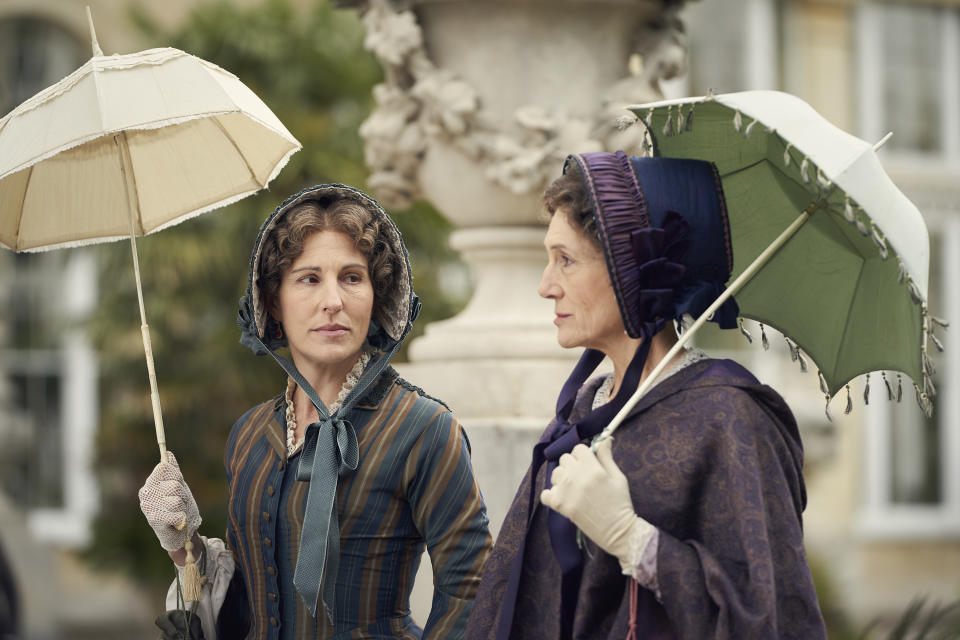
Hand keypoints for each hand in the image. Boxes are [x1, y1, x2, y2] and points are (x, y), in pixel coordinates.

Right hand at [138, 452, 201, 551]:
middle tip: (179, 502)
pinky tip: (176, 521)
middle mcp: (146, 492)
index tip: (178, 483)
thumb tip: (168, 453)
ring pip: (176, 500)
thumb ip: (173, 470)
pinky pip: (177, 514)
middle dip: (182, 494)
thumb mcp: (179, 486)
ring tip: (177, 512)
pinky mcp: (153, 520)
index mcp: (151, 481)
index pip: (164, 467)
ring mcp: (148, 506)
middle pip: (174, 484)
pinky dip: (181, 518)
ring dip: (182, 507)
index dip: (176, 476)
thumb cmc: (179, 506)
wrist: (180, 531)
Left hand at [540, 438, 653, 567]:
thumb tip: (605, 438)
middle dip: (574, 465)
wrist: (618, 531)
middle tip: (584, 478)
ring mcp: (566, 491)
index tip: (590, 463)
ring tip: (575, 489)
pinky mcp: (559, 505)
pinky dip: (551, 495)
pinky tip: (563, 498)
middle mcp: (576, 477)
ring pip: (555, 473)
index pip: (579, 448)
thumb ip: (607, 457)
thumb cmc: (620, 503)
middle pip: (565, 458)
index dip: (585, 455)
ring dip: (563, 478)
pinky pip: (545, 493)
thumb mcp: (618, 477)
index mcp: (592, 468)